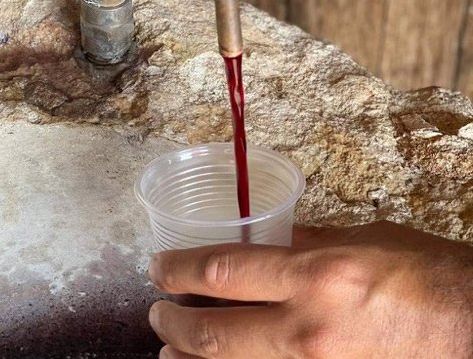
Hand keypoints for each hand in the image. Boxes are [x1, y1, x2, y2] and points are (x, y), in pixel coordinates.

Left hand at [147, 221, 472, 357]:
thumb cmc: (427, 277)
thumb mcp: (364, 240)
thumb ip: (308, 240)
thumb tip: (264, 237)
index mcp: (315, 276)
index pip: (223, 271)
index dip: (179, 268)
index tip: (159, 266)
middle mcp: (306, 329)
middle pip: (213, 334)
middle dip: (172, 322)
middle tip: (156, 311)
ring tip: (171, 350)